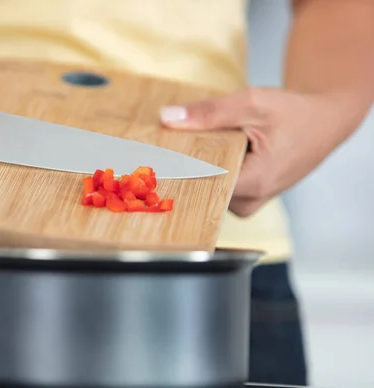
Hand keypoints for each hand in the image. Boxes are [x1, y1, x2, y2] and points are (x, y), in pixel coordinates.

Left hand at [159, 87, 354, 217]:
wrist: (324, 121)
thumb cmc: (294, 113)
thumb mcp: (252, 103)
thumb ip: (210, 112)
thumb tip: (168, 118)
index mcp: (254, 182)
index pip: (200, 185)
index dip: (171, 172)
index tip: (145, 162)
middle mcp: (249, 201)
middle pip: (199, 190)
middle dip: (176, 170)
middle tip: (148, 152)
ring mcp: (247, 203)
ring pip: (205, 191)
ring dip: (190, 170)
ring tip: (168, 150)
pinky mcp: (245, 198)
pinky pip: (215, 188)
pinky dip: (203, 171)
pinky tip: (190, 155)